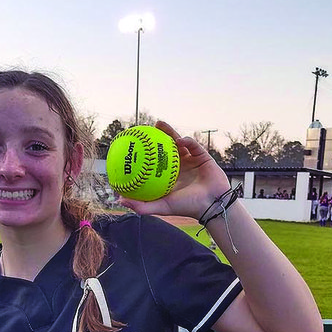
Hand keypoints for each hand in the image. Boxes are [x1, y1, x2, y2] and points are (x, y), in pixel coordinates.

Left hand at [115, 121, 230, 219]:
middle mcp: (178, 167)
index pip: (152, 163)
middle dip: (153, 139)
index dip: (143, 155)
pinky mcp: (202, 156)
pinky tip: (179, 139)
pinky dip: (186, 141)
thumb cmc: (188, 207)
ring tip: (158, 124)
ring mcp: (191, 160)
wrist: (212, 204)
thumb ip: (141, 205)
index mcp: (168, 177)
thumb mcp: (162, 207)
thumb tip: (119, 200)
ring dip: (168, 132)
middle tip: (142, 131)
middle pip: (163, 149)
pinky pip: (193, 145)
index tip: (131, 149)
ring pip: (178, 143)